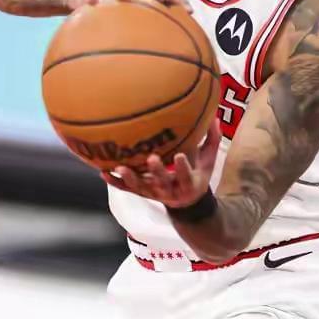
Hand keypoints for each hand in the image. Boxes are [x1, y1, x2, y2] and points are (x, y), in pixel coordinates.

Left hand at [104, 118, 221, 205]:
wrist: (186, 203)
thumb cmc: (196, 176)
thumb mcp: (208, 163)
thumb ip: (211, 141)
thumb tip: (215, 116)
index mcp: (188, 184)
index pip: (186, 176)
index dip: (183, 167)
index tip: (180, 156)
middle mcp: (170, 190)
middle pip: (162, 182)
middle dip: (156, 172)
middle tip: (151, 158)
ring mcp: (154, 193)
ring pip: (140, 187)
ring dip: (130, 178)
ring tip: (120, 167)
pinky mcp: (142, 193)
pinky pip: (127, 189)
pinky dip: (115, 182)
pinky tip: (103, 173)